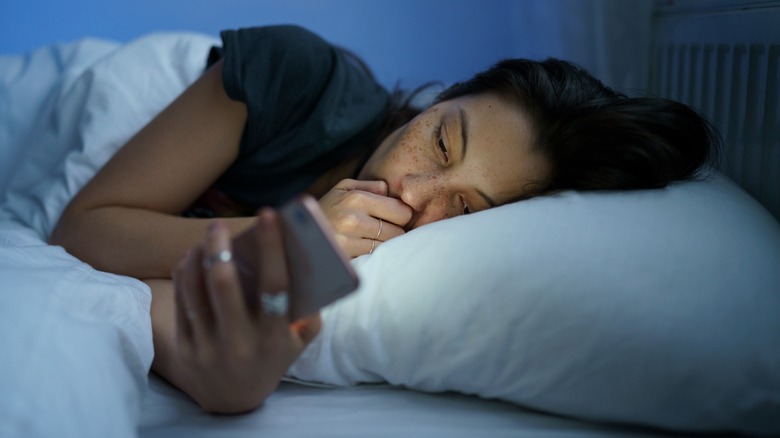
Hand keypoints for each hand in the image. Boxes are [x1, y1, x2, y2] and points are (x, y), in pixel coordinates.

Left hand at [172, 211, 320, 413]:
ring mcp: (208, 347)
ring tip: (205, 239)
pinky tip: (191, 258)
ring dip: (197, 257)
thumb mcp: (300, 339)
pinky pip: (181, 302)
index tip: (268, 215)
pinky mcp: (185, 349)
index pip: (275, 286)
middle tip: (219, 225)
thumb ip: (309, 307)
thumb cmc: (273, 354)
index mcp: (274, 338)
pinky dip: (185, 274)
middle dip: (219, 247)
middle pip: (224, 285)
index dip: (272, 247)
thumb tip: (301, 256)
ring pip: (195, 291)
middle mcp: (240, 343)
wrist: (234, 400)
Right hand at [318, 179, 411, 257]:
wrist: (298, 231)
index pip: (401, 212)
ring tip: (369, 238)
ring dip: (383, 244)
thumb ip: (369, 186)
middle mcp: (353, 220)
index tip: (392, 216)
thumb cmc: (327, 207)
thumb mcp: (343, 188)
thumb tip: (389, 189)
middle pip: (397, 232)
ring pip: (386, 247)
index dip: (400, 215)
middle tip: (380, 229)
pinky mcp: (344, 259)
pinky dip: (371, 254)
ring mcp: (348, 242)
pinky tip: (361, 248)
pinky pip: (372, 258)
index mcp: (356, 199)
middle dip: (393, 231)